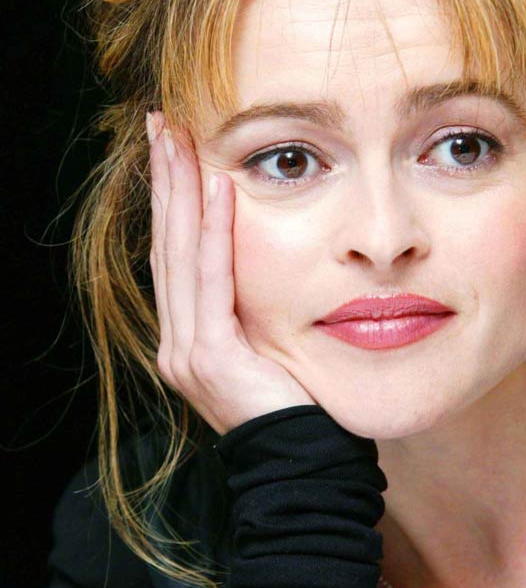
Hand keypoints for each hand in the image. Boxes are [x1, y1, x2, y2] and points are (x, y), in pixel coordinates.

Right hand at [147, 111, 316, 435]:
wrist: (303, 465)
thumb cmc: (299, 404)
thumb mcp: (269, 344)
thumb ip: (254, 306)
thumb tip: (268, 259)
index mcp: (189, 336)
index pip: (176, 252)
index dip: (171, 198)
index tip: (173, 147)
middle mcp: (176, 340)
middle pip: (167, 242)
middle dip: (164, 179)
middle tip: (161, 123)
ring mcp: (186, 349)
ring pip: (179, 252)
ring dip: (179, 190)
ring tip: (178, 137)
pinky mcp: (210, 356)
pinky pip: (212, 281)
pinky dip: (215, 231)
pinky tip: (218, 188)